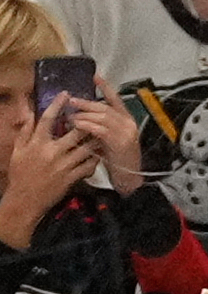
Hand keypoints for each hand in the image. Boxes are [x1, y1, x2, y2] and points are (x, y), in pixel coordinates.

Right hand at [0, 106, 102, 247]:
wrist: (26, 199)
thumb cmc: (20, 173)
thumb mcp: (18, 149)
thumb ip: (24, 130)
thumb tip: (27, 110)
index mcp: (36, 143)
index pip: (47, 119)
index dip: (57, 105)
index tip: (66, 94)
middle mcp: (51, 152)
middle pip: (74, 133)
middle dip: (86, 122)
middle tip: (96, 113)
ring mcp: (63, 165)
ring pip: (85, 149)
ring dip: (95, 139)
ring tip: (104, 131)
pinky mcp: (72, 178)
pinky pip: (88, 166)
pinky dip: (95, 158)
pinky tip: (101, 153)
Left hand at [68, 81, 144, 195]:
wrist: (130, 178)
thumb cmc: (118, 160)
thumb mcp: (112, 140)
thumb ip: (103, 127)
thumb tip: (84, 115)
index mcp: (128, 121)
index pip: (116, 100)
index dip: (106, 88)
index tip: (95, 77)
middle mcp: (129, 124)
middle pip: (105, 107)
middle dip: (86, 103)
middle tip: (71, 100)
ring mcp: (126, 133)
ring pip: (102, 116)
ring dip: (83, 114)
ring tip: (70, 115)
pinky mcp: (119, 142)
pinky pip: (100, 129)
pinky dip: (86, 125)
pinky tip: (76, 125)